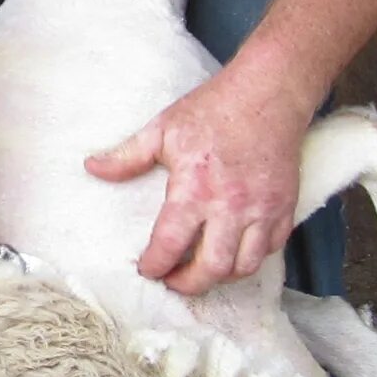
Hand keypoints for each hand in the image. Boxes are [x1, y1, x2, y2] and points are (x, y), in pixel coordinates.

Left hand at [86, 70, 307, 295]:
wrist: (268, 93)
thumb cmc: (213, 109)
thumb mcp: (162, 129)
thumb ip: (127, 156)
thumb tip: (92, 168)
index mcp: (195, 188)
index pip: (171, 245)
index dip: (155, 265)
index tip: (147, 269)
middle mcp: (231, 205)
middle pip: (211, 268)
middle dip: (188, 284)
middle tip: (173, 281)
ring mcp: (262, 209)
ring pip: (245, 266)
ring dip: (221, 277)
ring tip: (202, 269)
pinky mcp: (285, 206)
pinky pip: (271, 248)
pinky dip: (251, 258)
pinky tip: (233, 250)